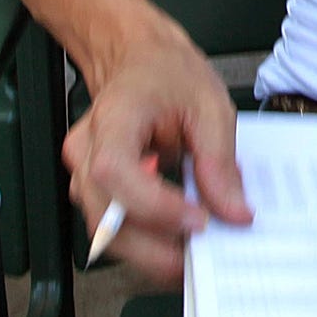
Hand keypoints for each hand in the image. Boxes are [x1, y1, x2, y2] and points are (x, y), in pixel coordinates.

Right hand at [60, 26, 251, 285]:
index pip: (116, 174)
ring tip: (194, 252)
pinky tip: (176, 240)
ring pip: (106, 231)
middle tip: (204, 255)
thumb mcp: (210, 107)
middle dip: (155, 249)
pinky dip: (145, 243)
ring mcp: (83, 172)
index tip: (200, 220)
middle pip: (106, 217)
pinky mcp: (94, 190)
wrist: (139, 60)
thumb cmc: (166, 74)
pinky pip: (113, 227)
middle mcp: (86, 149)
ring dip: (150, 253)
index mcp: (114, 118)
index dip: (156, 206)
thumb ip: (220, 163)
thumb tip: (233, 212)